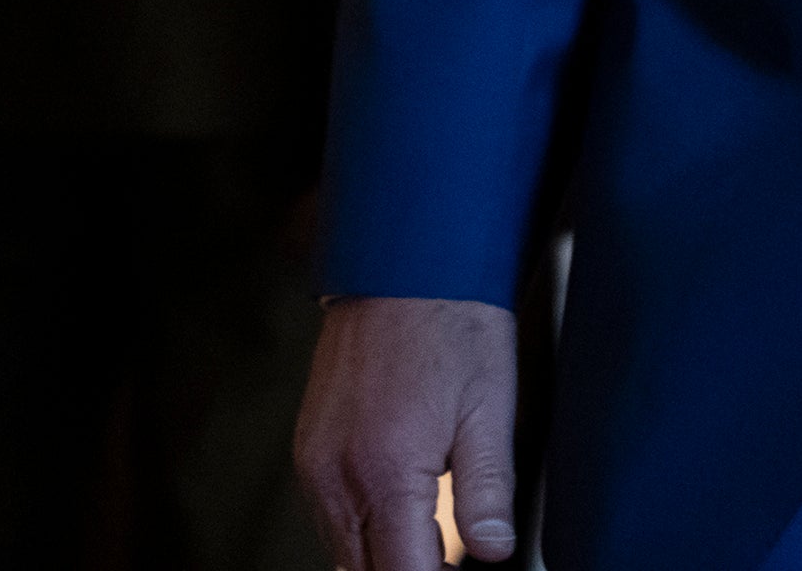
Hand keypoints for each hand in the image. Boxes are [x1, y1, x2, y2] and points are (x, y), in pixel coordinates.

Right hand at [297, 294, 518, 568]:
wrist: (404, 262)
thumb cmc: (454, 326)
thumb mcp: (490, 408)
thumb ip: (488, 491)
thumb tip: (494, 552)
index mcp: (386, 473)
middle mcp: (337, 476)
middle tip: (451, 567)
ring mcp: (314, 464)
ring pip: (340, 553)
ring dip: (381, 561)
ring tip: (431, 550)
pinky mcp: (307, 449)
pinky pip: (327, 518)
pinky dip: (360, 534)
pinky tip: (399, 520)